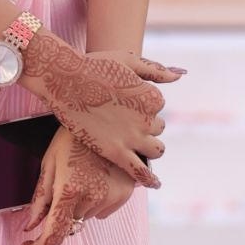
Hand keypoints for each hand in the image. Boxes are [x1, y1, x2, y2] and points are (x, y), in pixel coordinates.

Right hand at [18, 31, 182, 187]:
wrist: (66, 79)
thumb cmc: (94, 65)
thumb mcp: (128, 60)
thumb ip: (155, 70)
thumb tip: (179, 76)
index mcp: (153, 97)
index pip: (158, 107)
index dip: (143, 106)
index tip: (126, 104)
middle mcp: (148, 118)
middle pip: (158, 128)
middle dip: (146, 127)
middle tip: (124, 122)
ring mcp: (132, 137)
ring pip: (156, 150)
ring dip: (149, 148)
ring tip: (137, 146)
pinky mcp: (116, 152)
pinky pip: (140, 171)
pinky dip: (150, 180)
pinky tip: (155, 184)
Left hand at [19, 128, 133, 244]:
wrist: (108, 120)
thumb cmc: (73, 138)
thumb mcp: (50, 163)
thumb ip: (40, 198)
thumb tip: (30, 225)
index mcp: (69, 190)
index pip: (54, 233)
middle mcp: (92, 198)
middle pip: (70, 223)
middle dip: (62, 212)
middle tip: (63, 185)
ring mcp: (111, 197)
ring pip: (86, 216)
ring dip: (80, 204)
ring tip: (83, 175)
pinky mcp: (125, 194)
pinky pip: (103, 210)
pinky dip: (96, 200)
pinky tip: (96, 177)